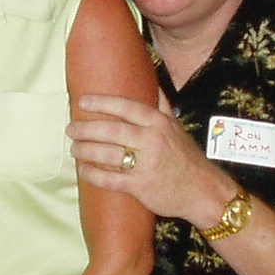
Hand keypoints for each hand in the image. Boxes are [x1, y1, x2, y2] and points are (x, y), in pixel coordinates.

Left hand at [69, 91, 233, 225]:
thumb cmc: (187, 158)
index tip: (83, 102)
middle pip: (111, 130)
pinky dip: (93, 175)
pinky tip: (83, 170)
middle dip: (86, 129)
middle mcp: (151, 141)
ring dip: (85, 150)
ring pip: (106, 154)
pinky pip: (109, 179)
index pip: (125, 107)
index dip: (101, 103)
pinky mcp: (140, 186)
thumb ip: (162, 105)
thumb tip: (153, 83)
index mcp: (158, 123)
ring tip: (74, 148)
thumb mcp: (177, 127)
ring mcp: (145, 165)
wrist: (204, 191)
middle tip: (71, 129)